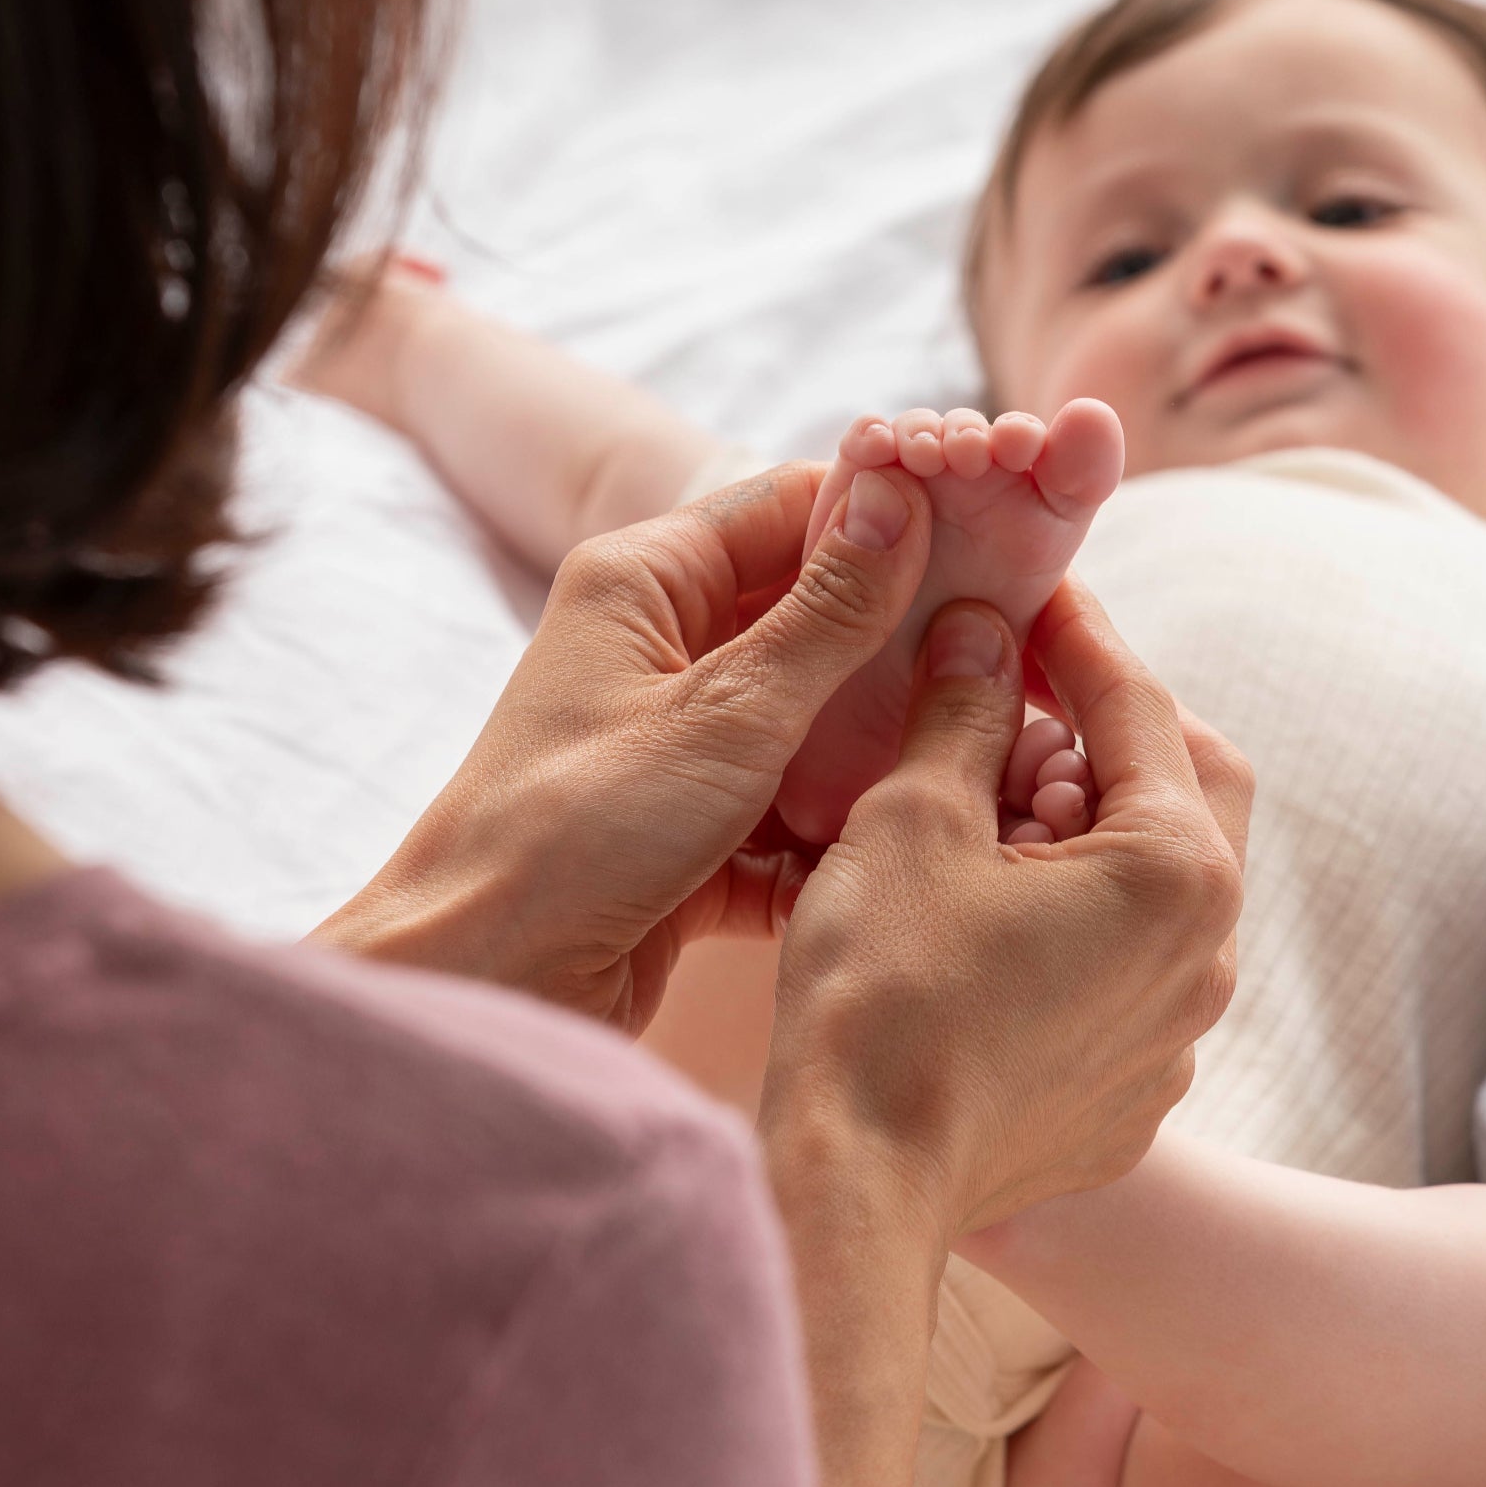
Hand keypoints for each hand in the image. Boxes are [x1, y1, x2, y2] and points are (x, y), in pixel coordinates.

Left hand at [315, 461, 938, 1034]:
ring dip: (876, 751)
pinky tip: (904, 851)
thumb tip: (899, 500)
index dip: (892, 521)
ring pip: (811, 724)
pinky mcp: (693, 835)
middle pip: (812, 619)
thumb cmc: (572, 834)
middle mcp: (658, 652)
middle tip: (1003, 663)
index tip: (994, 541)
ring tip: (970, 762)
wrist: (482, 986)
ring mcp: (677, 746)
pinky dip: (838, 833)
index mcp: (645, 583)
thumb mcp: (724, 713)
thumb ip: (826, 614)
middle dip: (901, 647)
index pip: (791, 510)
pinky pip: (791, 813)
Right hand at [760, 577, 1252, 1246]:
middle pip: (1182, 792)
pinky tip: (987, 915)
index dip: (1079, 637)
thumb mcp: (914, 820)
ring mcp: (1177, 1037)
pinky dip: (1076, 918)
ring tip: (986, 812)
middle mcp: (1206, 957)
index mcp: (1177, 872)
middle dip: (1103, 734)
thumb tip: (983, 634)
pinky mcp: (1133, 1094)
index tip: (1031, 595)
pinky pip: (1126, 970)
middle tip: (1014, 705)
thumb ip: (966, 710)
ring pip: (1155, 886)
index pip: (1140, 709)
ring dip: (1087, 829)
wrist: (858, 1187)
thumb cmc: (881, 996)